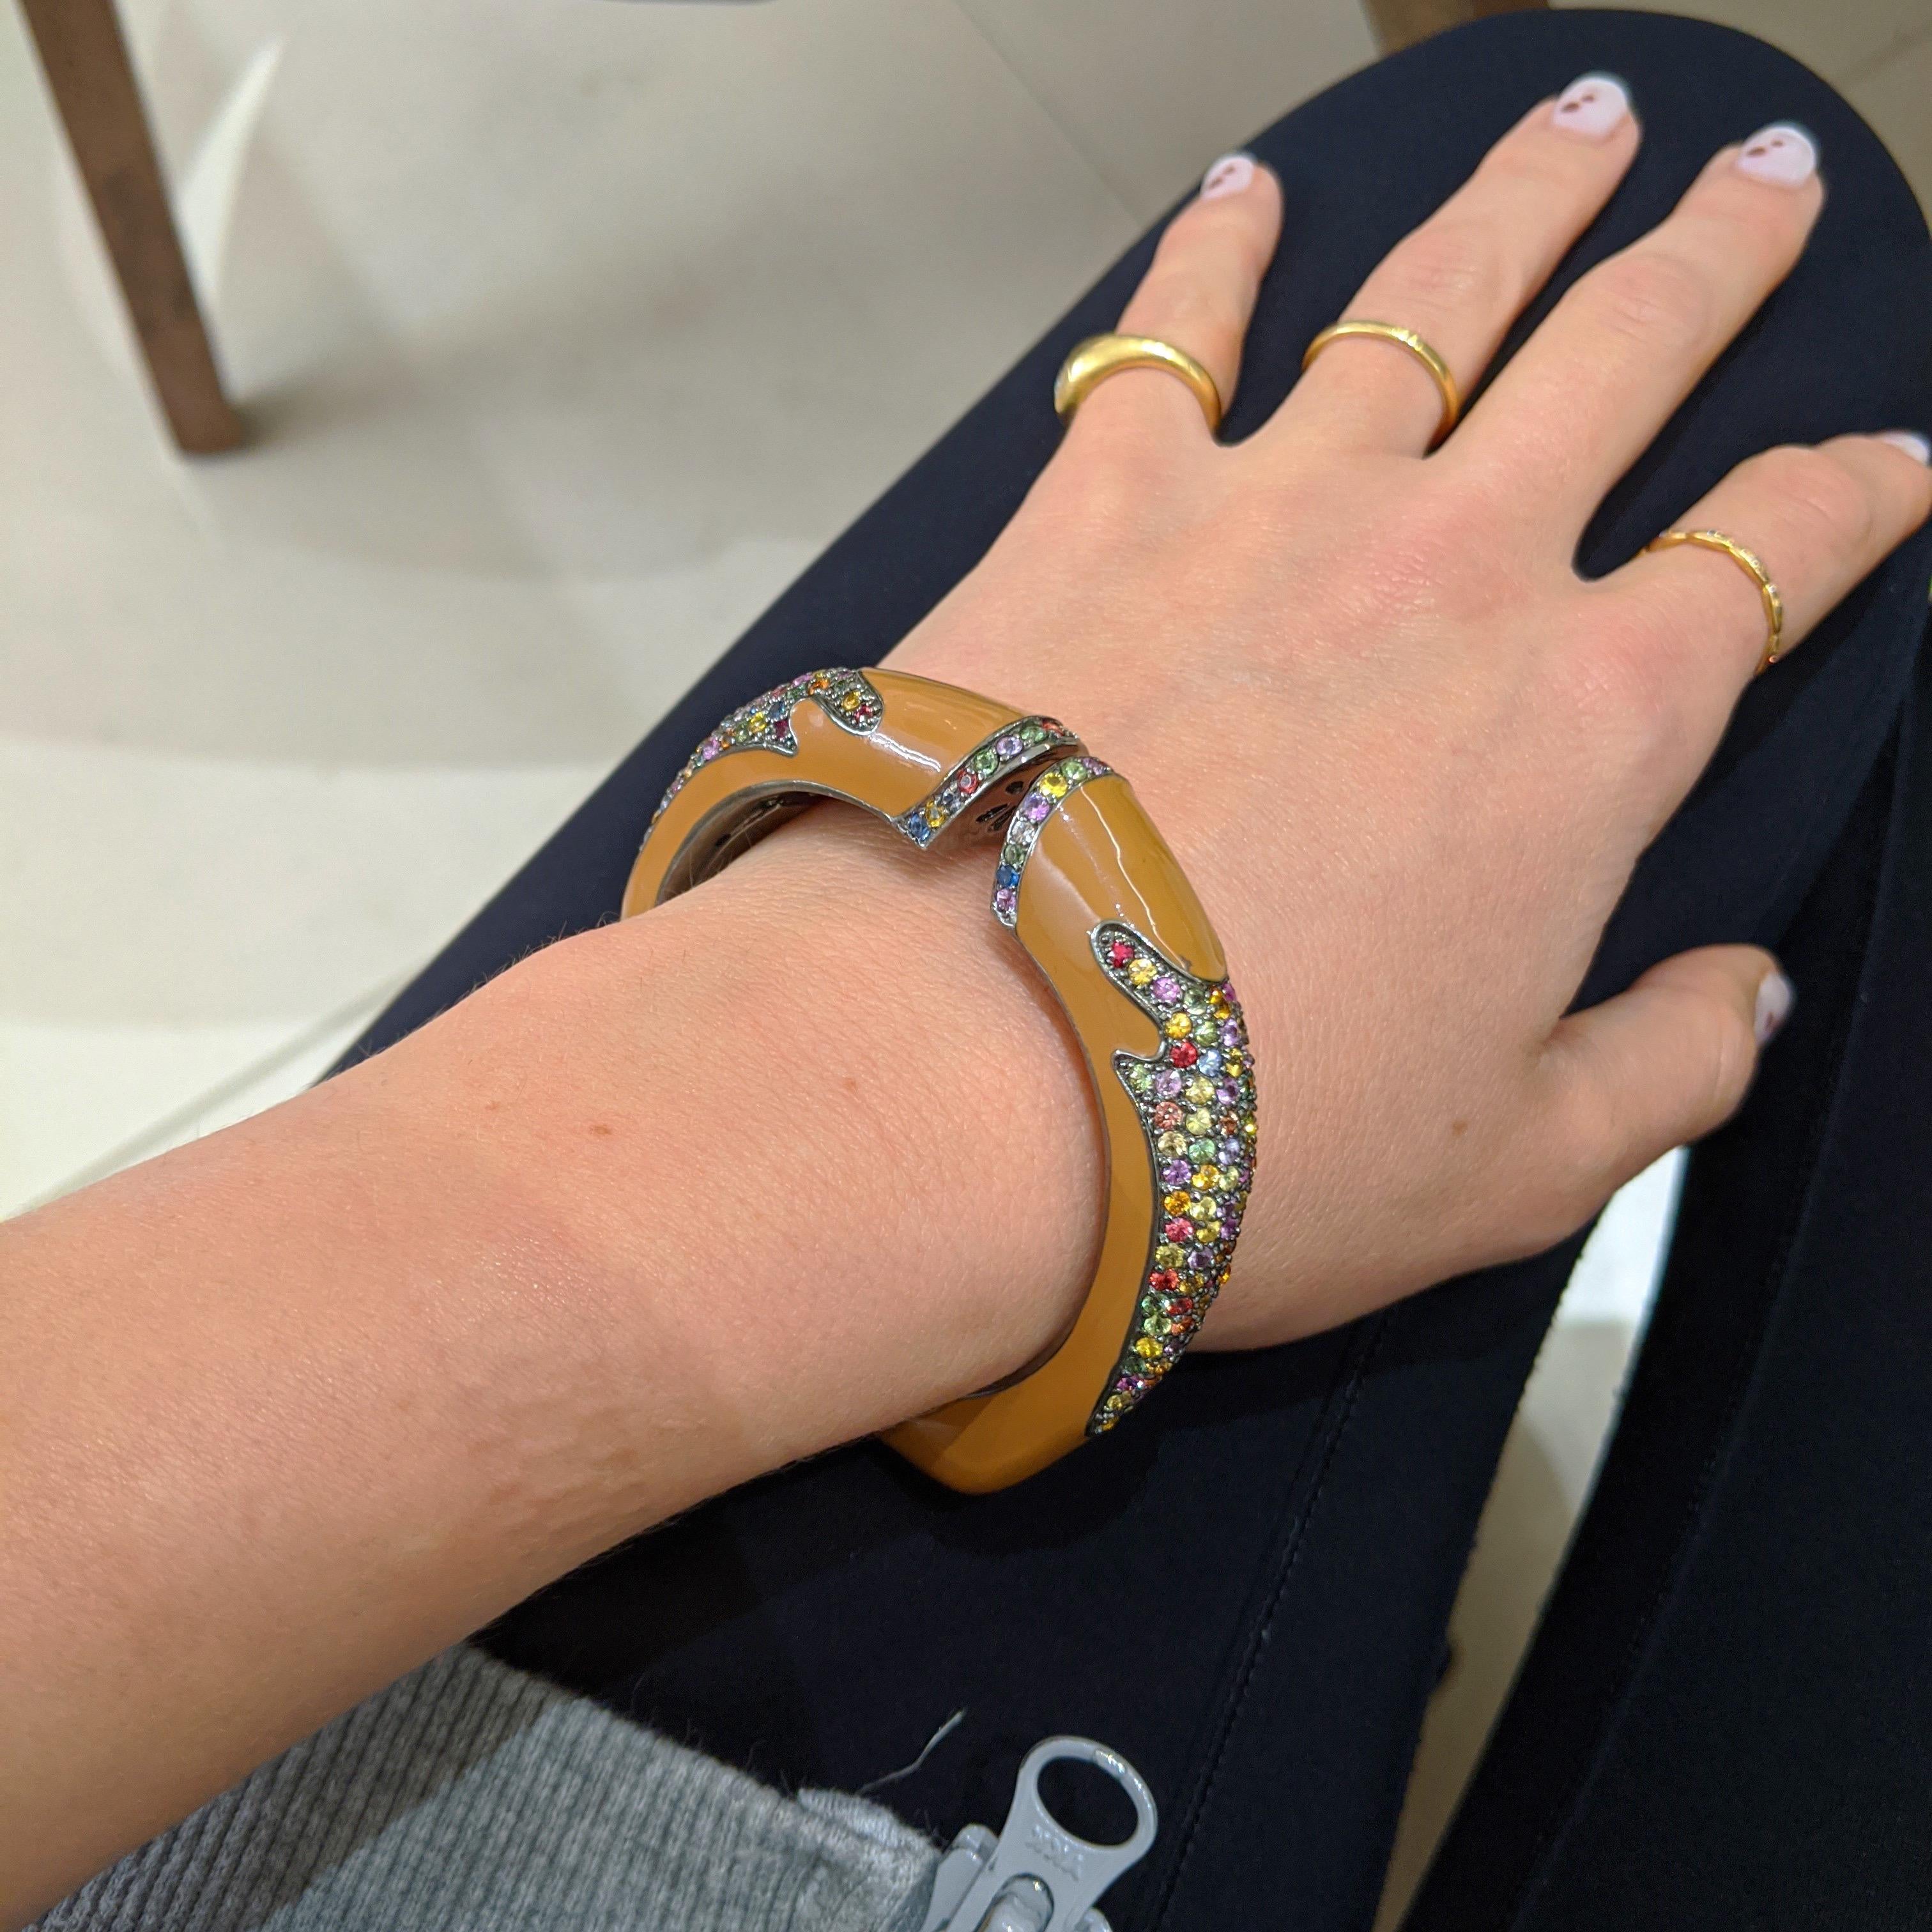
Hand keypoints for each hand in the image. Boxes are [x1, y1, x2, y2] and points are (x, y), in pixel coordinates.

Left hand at [886, 94, 1931, 1345]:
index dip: (1853, 499)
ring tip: (1584, 123)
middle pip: (1628, 356)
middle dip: (1713, 261)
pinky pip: (1171, 331)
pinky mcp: (1096, 506)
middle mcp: (1450, 573)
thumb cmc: (1233, 1141)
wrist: (963, 1083)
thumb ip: (1663, 1068)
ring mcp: (1270, 512)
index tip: (1890, 461)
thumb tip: (1743, 996)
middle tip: (1760, 179)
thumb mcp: (1510, 1166)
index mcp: (1586, 727)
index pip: (1777, 558)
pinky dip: (1215, 247)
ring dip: (1527, 197)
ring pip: (1439, 295)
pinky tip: (1249, 188)